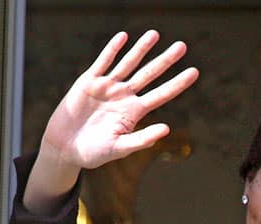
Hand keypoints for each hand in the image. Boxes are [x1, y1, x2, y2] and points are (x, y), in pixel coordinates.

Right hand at [43, 30, 197, 169]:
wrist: (65, 147)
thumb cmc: (94, 152)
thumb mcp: (120, 148)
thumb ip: (143, 138)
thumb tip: (167, 129)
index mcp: (135, 112)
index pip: (162, 94)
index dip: (178, 83)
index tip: (195, 72)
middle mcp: (124, 96)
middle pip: (149, 74)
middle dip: (166, 60)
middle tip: (182, 46)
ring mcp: (107, 87)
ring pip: (128, 63)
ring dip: (141, 49)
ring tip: (155, 34)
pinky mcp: (88, 82)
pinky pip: (103, 62)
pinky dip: (113, 50)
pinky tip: (123, 37)